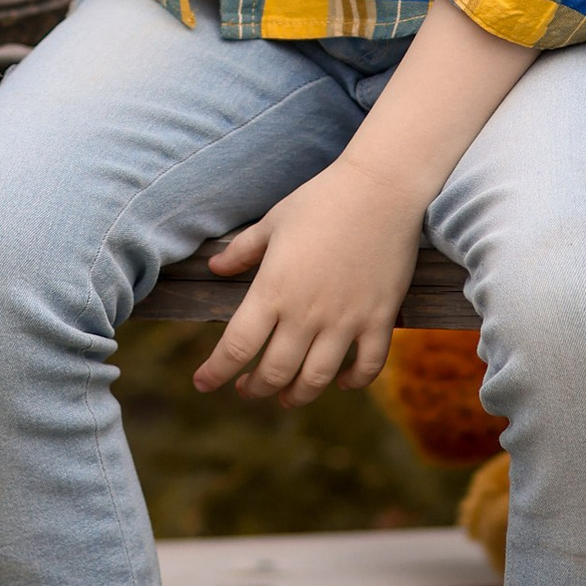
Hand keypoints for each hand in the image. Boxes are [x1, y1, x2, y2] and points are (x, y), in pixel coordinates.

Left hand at [192, 149, 427, 407]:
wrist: (381, 187)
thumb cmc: (322, 198)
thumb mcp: (273, 221)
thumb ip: (242, 250)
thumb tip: (213, 267)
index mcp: (273, 289)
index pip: (236, 347)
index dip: (216, 372)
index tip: (203, 384)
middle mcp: (306, 313)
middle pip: (274, 372)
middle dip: (256, 388)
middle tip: (248, 390)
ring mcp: (346, 320)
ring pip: (316, 379)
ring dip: (297, 395)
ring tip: (287, 398)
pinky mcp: (380, 319)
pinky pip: (367, 367)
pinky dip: (353, 382)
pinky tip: (342, 382)